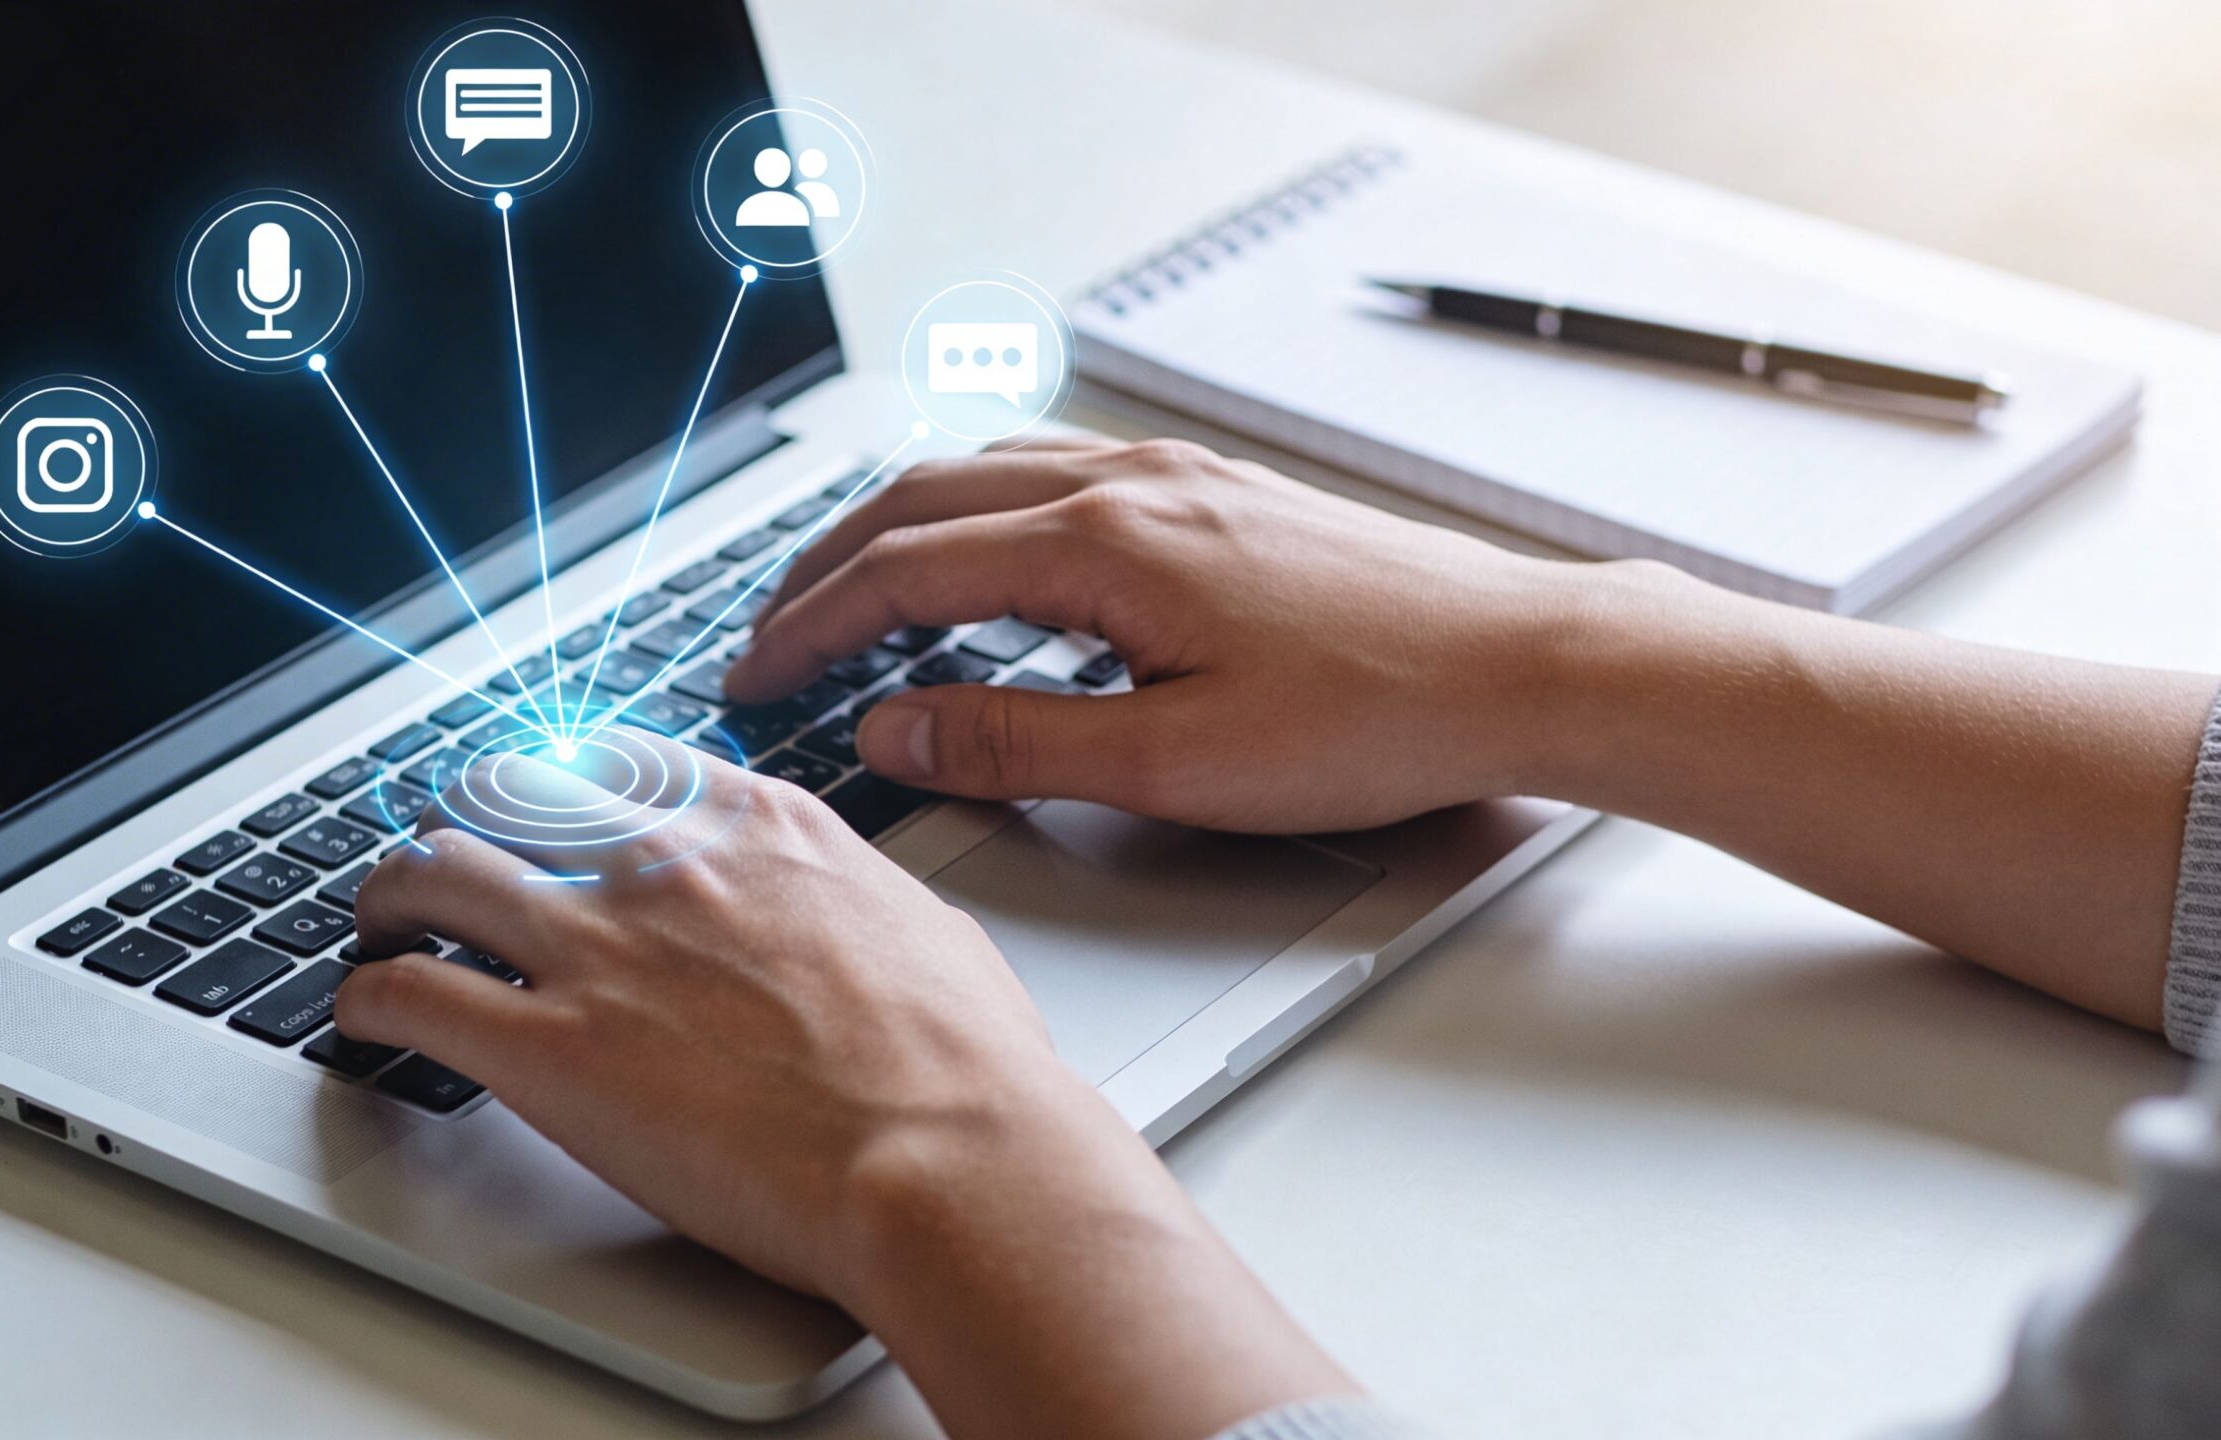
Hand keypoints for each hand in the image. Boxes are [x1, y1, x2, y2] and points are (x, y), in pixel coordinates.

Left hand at [333, 746, 1356, 1437]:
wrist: (947, 1156)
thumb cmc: (966, 1068)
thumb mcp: (930, 933)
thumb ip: (866, 906)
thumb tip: (869, 921)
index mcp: (762, 828)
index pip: (626, 759)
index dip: (570, 780)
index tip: (555, 805)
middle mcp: (666, 865)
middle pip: (510, 790)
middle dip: (468, 819)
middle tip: (454, 858)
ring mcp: (598, 948)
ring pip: (432, 869)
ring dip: (392, 893)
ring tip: (381, 921)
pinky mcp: (547, 1049)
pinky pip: (408, 992)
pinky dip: (366, 998)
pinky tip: (365, 1016)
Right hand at [726, 437, 1601, 832]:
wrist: (1522, 664)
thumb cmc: (1378, 716)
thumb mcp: (1178, 763)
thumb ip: (1017, 741)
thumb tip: (893, 726)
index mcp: (1105, 544)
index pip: (904, 572)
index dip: (810, 627)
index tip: (753, 675)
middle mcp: (1131, 484)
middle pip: (924, 500)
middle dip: (826, 568)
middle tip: (767, 635)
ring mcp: (1178, 478)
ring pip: (986, 472)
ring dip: (898, 528)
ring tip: (848, 592)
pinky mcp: (1217, 494)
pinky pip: (1053, 474)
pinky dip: (977, 511)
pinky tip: (986, 556)